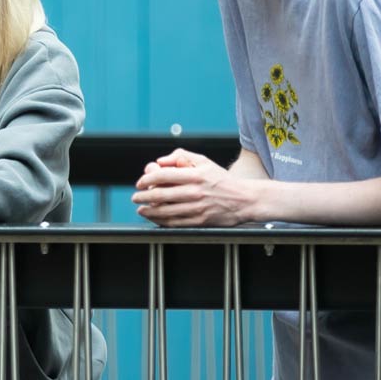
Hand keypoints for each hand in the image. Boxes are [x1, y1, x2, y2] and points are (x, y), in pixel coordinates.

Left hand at [133, 149, 251, 227]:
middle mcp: (195, 191)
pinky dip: (161, 221)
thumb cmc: (222, 180)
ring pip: (165, 211)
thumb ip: (180, 157)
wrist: (245, 199)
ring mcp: (197, 208)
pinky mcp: (200, 221)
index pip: (163, 175)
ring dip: (149, 211)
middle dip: (143, 196)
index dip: (147, 179)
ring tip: (141, 209)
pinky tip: (154, 219)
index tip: (140, 182)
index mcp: (195, 175)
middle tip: (136, 197)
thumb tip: (160, 161)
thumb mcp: (204, 162)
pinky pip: (175, 223)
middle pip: (161, 195)